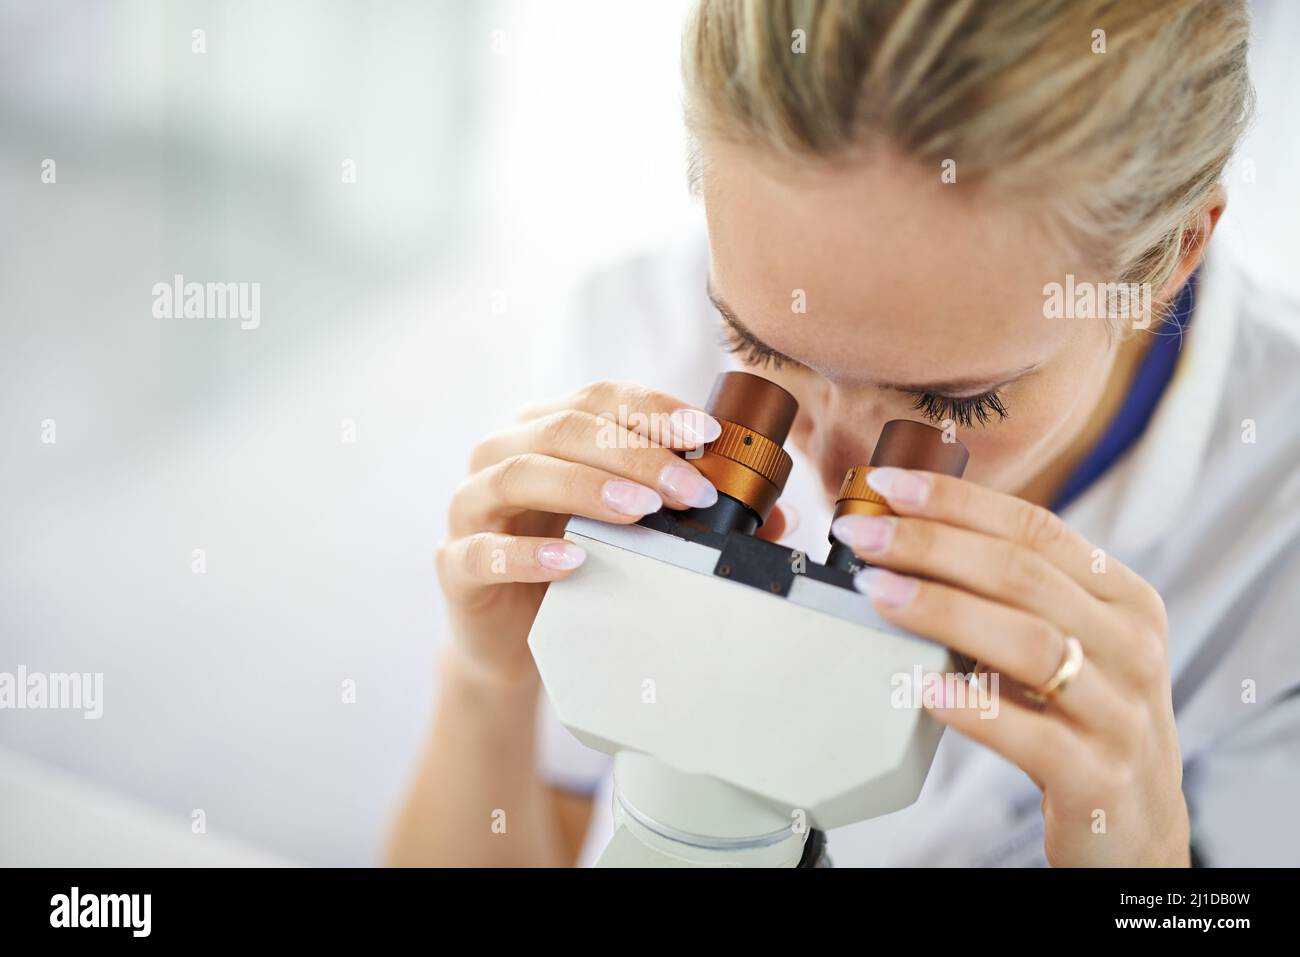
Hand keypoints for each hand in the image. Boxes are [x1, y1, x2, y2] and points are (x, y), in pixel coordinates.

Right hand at [437, 380, 795, 686]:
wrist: (513, 639)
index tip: (708, 436)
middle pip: (565, 430)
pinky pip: (482, 550)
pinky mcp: (455, 562)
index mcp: (546, 430)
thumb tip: (778, 515)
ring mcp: (471, 505)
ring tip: (642, 512)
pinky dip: (526, 554)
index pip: (598, 399)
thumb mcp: (634, 532)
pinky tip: (572, 560)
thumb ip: (692, 514)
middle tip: (692, 488)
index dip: (653, 410)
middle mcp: (503, 453)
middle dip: (635, 454)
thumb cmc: (578, 568)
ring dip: (588, 487)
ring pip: (521, 474)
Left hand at [831, 469, 1188, 866]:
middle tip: (863, 538)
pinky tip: (922, 689)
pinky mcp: (1098, 778)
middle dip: (932, 546)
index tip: (889, 487)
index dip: (959, 503)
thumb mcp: (1067, 641)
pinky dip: (973, 708)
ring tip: (879, 594)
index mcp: (1122, 599)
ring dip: (944, 611)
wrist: (1135, 823)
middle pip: (1024, 577)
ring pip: (1029, 643)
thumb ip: (1013, 594)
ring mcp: (1119, 713)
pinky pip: (1031, 737)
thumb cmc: (1082, 716)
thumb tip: (907, 540)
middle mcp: (1130, 647)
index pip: (1036, 529)